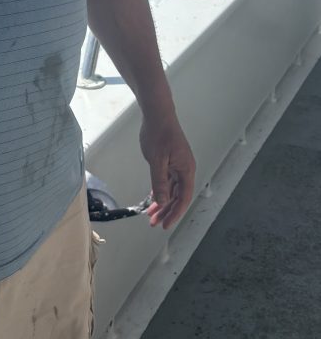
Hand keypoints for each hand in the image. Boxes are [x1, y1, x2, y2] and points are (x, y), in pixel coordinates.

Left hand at [139, 112, 195, 229]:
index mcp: (186, 170)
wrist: (157, 114)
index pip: (183, 198)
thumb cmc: (159, 133)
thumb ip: (160, 182)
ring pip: (172, 190)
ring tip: (151, 215)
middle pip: (178, 196)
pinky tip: (153, 199)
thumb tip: (163, 202)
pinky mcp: (170, 161)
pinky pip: (167, 181)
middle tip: (154, 223)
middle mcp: (185, 169)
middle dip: (167, 211)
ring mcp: (178, 165)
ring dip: (162, 203)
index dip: (175, 213)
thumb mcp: (157, 160)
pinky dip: (160, 190)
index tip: (165, 224)